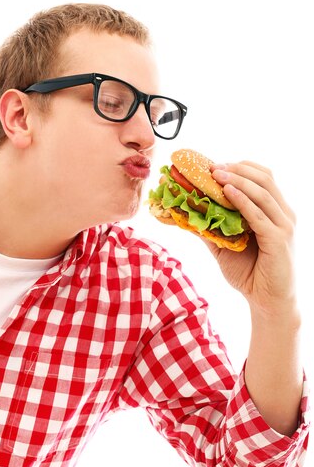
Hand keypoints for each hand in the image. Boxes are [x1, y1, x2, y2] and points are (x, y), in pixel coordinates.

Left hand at [205, 160, 296, 314]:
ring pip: (262, 192)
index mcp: (275, 211)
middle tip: (211, 166)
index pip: (263, 177)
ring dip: (237, 179)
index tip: (214, 164)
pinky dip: (242, 200)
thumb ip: (209, 228)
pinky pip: (259, 214)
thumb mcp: (224, 246)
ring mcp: (284, 226)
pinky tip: (226, 192)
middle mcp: (284, 214)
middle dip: (237, 168)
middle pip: (264, 178)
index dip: (240, 166)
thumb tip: (183, 214)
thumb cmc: (251, 273)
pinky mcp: (279, 240)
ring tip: (215, 174)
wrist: (268, 302)